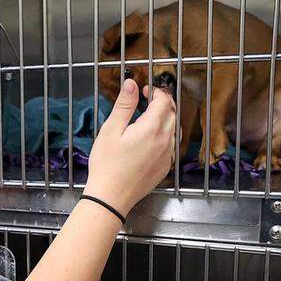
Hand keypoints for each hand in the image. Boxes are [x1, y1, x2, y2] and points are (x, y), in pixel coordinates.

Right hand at [84, 79, 176, 214]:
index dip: (156, 91)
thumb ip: (124, 105)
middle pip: (172, 113)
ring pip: (173, 129)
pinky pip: (170, 145)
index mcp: (151, 128)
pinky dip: (164, 135)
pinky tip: (149, 139)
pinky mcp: (165, 167)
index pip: (164, 101)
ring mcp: (167, 155)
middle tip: (147, 100)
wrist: (111, 196)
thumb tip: (131, 84)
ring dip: (165, 119)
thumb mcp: (111, 130)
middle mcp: (164, 141)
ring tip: (148, 118)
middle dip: (163, 103)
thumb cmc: (107, 164)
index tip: (145, 90)